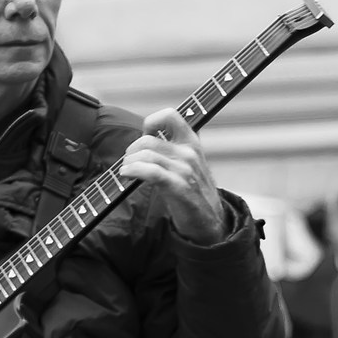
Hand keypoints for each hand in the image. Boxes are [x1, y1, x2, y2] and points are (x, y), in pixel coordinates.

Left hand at [119, 108, 226, 243]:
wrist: (211, 222)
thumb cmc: (195, 194)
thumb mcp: (189, 164)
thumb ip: (172, 150)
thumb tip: (143, 143)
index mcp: (192, 143)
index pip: (170, 115)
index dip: (151, 122)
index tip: (145, 137)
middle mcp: (189, 152)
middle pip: (148, 140)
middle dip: (131, 151)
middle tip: (128, 163)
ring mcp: (185, 169)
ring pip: (145, 154)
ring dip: (128, 163)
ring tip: (126, 171)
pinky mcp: (179, 186)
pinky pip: (150, 171)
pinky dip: (133, 170)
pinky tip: (126, 175)